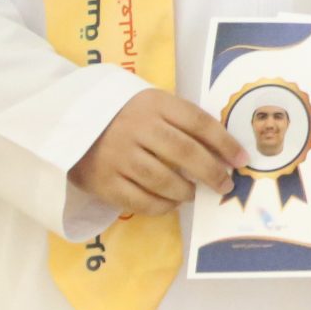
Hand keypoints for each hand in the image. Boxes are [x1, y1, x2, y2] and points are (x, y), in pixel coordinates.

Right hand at [69, 89, 245, 214]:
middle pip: (185, 152)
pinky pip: (140, 200)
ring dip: (185, 191)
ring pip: (164, 179)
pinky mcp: (103, 181)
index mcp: (154, 104)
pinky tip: (170, 203)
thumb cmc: (123, 115)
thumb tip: (223, 152)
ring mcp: (118, 155)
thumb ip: (182, 122)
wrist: (68, 122)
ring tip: (192, 193)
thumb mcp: (152, 105)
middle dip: (212, 172)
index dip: (225, 143)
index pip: (199, 122)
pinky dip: (161, 206)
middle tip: (224, 184)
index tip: (242, 159)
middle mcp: (137, 127)